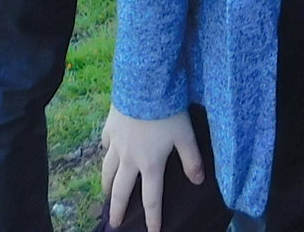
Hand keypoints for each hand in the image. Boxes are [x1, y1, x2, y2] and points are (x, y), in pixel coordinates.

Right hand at [100, 107, 202, 231]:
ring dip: (106, 184)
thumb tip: (198, 182)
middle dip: (117, 208)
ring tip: (105, 193)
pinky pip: (105, 144)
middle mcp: (130, 159)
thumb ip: (192, 160)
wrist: (144, 85)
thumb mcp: (186, 135)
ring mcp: (116, 143)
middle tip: (113, 222)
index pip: (151, 198)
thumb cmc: (168, 111)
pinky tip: (106, 151)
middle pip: (121, 190)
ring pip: (107, 169)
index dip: (152, 218)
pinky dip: (105, 151)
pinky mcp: (110, 127)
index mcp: (150, 164)